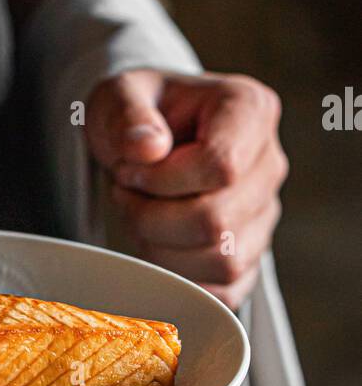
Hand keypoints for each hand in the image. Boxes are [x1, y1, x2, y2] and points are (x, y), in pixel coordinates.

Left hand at [85, 69, 288, 308]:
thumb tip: (149, 148)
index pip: (221, 166)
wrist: (140, 142)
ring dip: (161, 248)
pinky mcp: (251, 254)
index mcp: (249, 110)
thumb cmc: (135, 116)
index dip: (162, 180)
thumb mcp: (118, 95)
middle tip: (126, 194)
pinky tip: (155, 243)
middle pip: (217, 221)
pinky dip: (180, 277)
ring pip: (222, 261)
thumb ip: (128, 115)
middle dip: (151, 217)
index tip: (130, 168)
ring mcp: (264, 212)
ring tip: (140, 214)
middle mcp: (268, 163)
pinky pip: (224, 290)